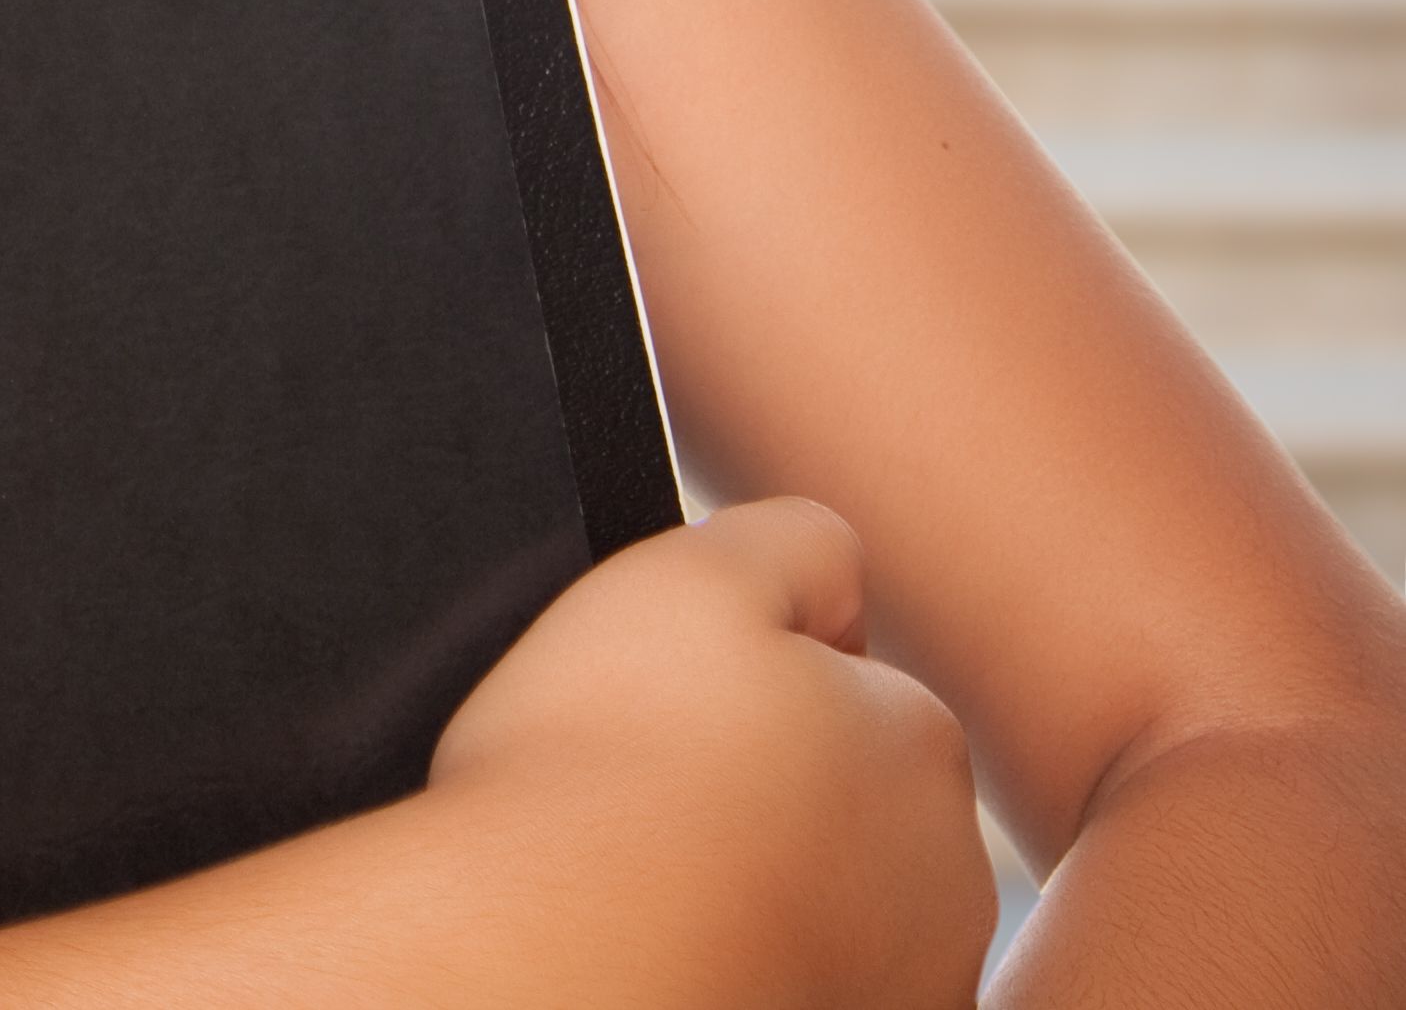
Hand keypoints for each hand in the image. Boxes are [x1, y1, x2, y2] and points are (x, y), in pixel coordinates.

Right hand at [426, 503, 990, 1009]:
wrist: (555, 970)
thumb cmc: (605, 783)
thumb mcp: (692, 576)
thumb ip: (793, 537)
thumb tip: (832, 568)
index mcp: (916, 740)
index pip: (842, 682)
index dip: (740, 681)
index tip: (664, 708)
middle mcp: (947, 872)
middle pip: (846, 797)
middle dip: (771, 789)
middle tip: (650, 796)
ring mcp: (909, 980)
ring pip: (830, 900)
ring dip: (764, 884)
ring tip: (653, 881)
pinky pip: (800, 977)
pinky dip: (752, 965)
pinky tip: (678, 948)